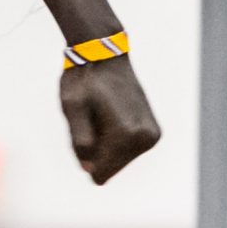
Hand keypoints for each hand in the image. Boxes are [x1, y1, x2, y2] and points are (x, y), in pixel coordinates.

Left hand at [60, 57, 159, 183]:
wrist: (105, 53)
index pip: (99, 174)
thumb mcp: (72, 108)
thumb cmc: (84, 79)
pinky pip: (127, 150)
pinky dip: (115, 138)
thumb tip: (90, 170)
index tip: (86, 125)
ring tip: (103, 113)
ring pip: (119, 160)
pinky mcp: (154, 133)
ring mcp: (153, 136)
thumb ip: (80, 142)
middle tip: (93, 116)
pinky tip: (111, 114)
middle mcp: (146, 139)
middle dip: (96, 148)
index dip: (84, 155)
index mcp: (127, 135)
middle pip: (110, 168)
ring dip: (105, 142)